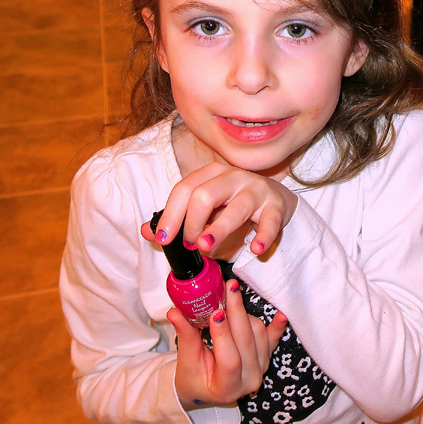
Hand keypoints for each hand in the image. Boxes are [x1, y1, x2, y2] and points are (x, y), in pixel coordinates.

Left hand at [141, 163, 298, 255]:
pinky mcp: (275, 206)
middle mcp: (233, 177)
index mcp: (211, 174)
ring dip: (219, 230)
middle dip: (192, 223)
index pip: (185, 189)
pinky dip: (263, 235)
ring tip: (206, 247)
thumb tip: (147, 231)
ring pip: (236, 208)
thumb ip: (177, 220)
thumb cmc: (233, 204)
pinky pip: (270, 221)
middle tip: (191, 245)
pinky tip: (256, 249)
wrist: (274, 199)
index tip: (163, 238)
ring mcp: (256, 190)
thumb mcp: (205, 209)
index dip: (171, 214)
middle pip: (205, 195)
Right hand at [171, 278, 288, 405]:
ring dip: (243, 314)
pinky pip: (273, 338)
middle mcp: (249, 380)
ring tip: (228, 299)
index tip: (216, 312)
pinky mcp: (266, 356)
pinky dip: (276, 326)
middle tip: (229, 288)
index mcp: (227, 387)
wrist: (207, 387)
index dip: (224, 336)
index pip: (230, 361)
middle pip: (246, 342)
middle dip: (237, 312)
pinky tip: (281, 315)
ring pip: (258, 334)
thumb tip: (174, 311)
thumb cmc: (194, 377)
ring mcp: (261, 368)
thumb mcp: (186, 362)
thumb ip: (185, 336)